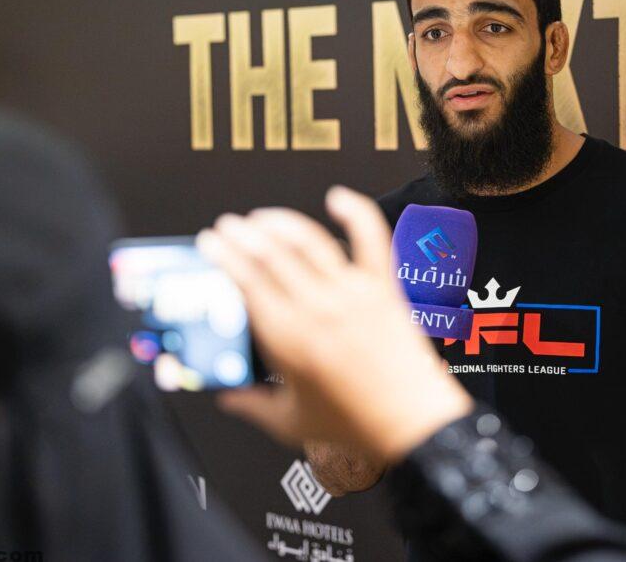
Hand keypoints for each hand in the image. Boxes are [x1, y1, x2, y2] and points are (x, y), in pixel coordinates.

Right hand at [197, 186, 472, 463]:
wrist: (414, 425)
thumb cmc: (357, 426)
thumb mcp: (291, 422)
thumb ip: (251, 405)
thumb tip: (225, 395)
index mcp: (288, 339)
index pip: (246, 281)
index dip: (224, 255)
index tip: (211, 244)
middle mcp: (318, 308)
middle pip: (271, 254)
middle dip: (242, 234)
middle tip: (228, 227)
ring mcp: (354, 293)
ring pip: (310, 241)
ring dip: (280, 222)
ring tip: (263, 218)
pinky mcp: (384, 288)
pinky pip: (371, 239)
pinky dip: (356, 213)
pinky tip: (338, 198)